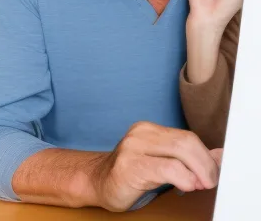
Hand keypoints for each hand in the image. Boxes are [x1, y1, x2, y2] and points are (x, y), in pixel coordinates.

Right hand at [94, 122, 221, 211]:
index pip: (187, 137)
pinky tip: (186, 186)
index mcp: (148, 129)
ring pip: (180, 151)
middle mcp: (140, 133)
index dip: (206, 156)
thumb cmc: (131, 174)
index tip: (213, 173)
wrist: (98, 182)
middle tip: (210, 181)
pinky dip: (184, 178)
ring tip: (199, 185)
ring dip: (198, 171)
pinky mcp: (130, 165)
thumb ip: (187, 158)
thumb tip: (219, 156)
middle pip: (186, 141)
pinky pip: (167, 168)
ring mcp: (133, 147)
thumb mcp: (160, 162)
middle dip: (206, 164)